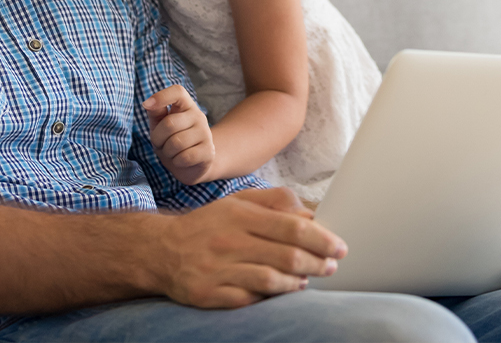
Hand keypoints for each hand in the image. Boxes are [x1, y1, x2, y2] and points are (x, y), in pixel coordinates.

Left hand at [143, 85, 214, 184]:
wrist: (191, 164)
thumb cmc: (171, 140)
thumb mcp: (160, 125)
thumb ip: (155, 113)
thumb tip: (148, 103)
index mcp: (185, 105)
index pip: (178, 92)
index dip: (162, 96)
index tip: (146, 105)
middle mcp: (198, 116)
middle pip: (170, 124)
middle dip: (158, 139)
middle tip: (160, 144)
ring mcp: (205, 133)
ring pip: (176, 143)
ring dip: (167, 152)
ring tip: (171, 152)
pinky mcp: (208, 151)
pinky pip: (185, 157)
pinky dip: (176, 161)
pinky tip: (179, 160)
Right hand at [154, 187, 346, 307]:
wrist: (161, 250)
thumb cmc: (209, 225)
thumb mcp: (237, 202)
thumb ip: (274, 202)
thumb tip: (312, 213)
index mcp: (238, 214)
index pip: (291, 226)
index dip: (321, 238)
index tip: (339, 246)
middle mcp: (228, 241)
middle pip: (287, 255)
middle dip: (317, 262)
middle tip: (331, 266)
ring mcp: (218, 269)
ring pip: (272, 280)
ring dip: (298, 282)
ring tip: (309, 278)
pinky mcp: (209, 294)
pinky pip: (250, 299)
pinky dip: (272, 296)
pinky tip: (283, 290)